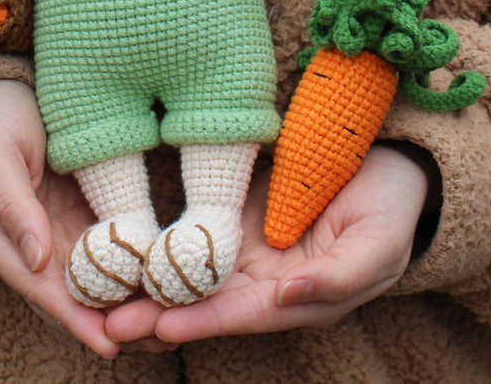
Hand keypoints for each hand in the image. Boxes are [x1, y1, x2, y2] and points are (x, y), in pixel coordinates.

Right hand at [0, 80, 173, 356]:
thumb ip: (11, 204)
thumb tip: (35, 258)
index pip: (37, 288)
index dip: (73, 318)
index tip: (108, 343)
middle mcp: (23, 249)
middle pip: (68, 298)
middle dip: (109, 324)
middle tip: (157, 341)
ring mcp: (51, 237)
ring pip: (91, 284)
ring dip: (126, 306)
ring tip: (170, 328)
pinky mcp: (74, 221)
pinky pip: (106, 255)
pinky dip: (131, 274)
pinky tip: (164, 288)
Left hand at [104, 144, 430, 344]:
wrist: (391, 164)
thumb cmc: (393, 208)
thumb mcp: (379, 243)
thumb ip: (338, 276)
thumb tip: (287, 298)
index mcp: (299, 297)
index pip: (244, 314)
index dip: (204, 321)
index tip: (162, 327)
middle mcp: (264, 282)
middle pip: (205, 304)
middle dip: (157, 317)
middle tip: (108, 324)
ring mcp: (245, 251)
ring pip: (188, 276)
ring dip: (146, 289)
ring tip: (97, 298)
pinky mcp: (231, 216)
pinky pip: (188, 236)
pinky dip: (155, 248)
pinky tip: (120, 250)